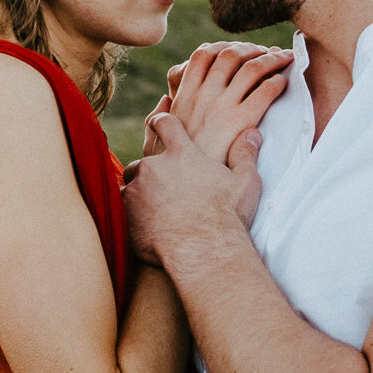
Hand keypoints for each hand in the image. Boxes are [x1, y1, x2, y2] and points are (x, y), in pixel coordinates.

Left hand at [125, 111, 263, 270]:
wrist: (203, 251)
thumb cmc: (227, 217)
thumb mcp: (245, 183)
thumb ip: (245, 155)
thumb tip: (251, 134)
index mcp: (182, 153)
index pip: (166, 124)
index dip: (160, 121)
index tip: (156, 122)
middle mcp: (155, 166)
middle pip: (145, 159)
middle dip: (151, 172)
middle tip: (163, 187)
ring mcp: (137, 188)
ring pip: (131, 183)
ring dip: (139, 192)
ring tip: (155, 209)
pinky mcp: (125, 211)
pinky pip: (121, 206)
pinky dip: (130, 212)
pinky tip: (143, 223)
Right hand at [143, 42, 291, 161]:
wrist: (184, 193)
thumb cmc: (170, 171)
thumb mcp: (154, 141)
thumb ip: (156, 119)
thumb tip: (165, 100)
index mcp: (183, 98)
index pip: (201, 56)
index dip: (221, 47)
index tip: (234, 49)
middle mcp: (202, 96)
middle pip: (229, 55)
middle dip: (250, 48)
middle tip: (265, 51)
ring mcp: (221, 107)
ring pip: (250, 67)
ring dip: (270, 58)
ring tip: (284, 58)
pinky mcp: (240, 122)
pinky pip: (264, 91)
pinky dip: (276, 80)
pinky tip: (284, 81)